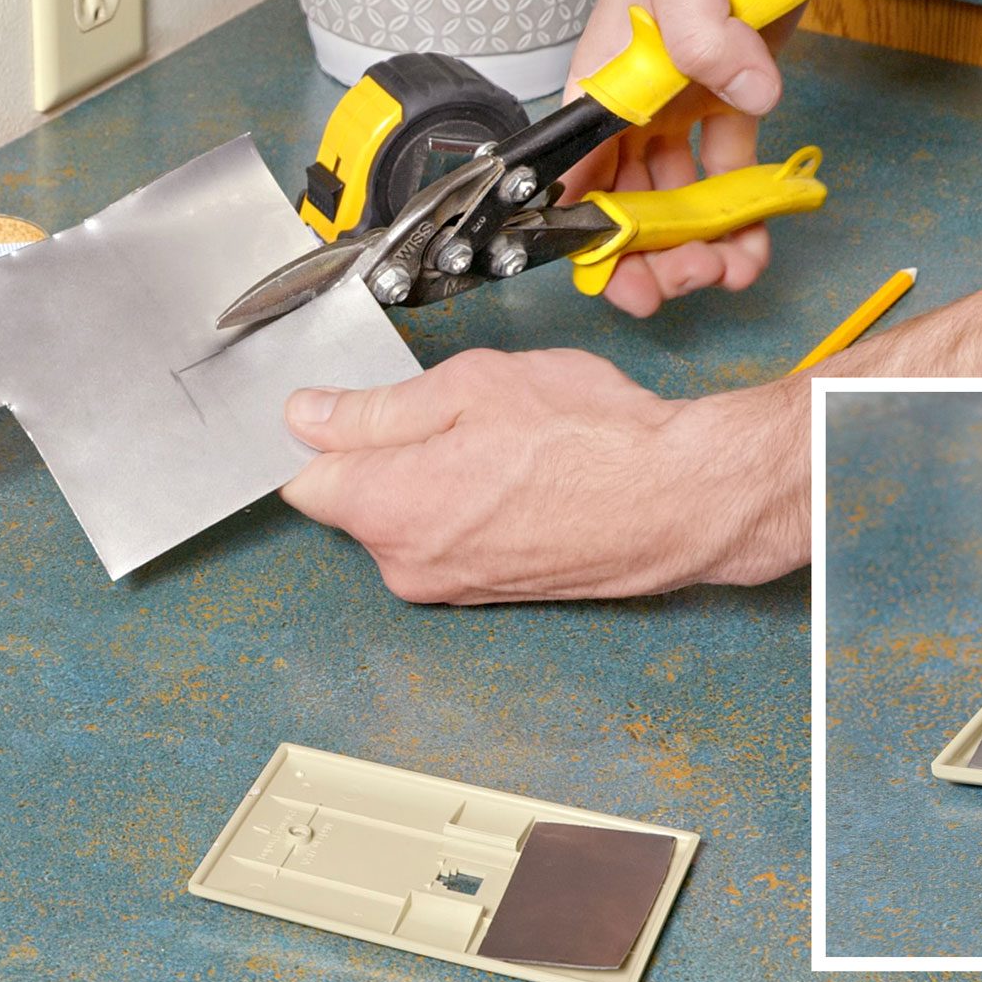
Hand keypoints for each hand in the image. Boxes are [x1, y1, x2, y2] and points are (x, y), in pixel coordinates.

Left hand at [279, 349, 803, 602]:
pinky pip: (455, 541)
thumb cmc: (591, 439)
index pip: (303, 478)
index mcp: (387, 508)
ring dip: (436, 479)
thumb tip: (309, 417)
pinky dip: (475, 507)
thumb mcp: (471, 388)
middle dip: (389, 453)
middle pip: (357, 500)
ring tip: (505, 443)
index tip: (355, 405)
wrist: (678, 498)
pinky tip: (524, 475)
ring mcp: (453, 587)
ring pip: (410, 519)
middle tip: (460, 411)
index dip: (324, 432)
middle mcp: (409, 564)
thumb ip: (376, 409)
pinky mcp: (493, 593)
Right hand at [560, 0, 829, 316]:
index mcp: (604, 68)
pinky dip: (742, 212)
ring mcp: (683, 100)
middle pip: (624, 199)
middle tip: (687, 280)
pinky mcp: (733, 99)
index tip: (620, 273)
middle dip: (649, 254)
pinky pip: (729, 174)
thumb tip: (739, 92)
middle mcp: (636, 94)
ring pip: (675, 198)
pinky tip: (758, 237)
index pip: (575, 168)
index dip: (586, 230)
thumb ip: (702, 26)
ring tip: (731, 267)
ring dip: (697, 243)